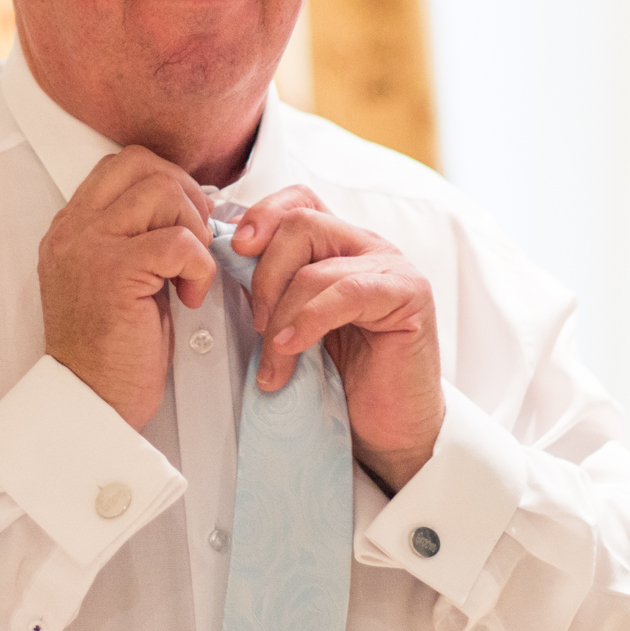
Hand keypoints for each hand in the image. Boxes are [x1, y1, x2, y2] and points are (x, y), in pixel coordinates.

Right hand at [39, 147, 215, 431]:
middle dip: (185, 195)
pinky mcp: (114, 274)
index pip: (121, 165)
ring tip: (189, 273)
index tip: (183, 225)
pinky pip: (178, 242)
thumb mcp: (116, 279)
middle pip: (142, 163)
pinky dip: (198, 267)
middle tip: (195, 242)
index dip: (166, 182)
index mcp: (70, 228)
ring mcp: (88, 247)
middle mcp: (72, 230)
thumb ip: (135, 237)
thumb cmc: (111, 350)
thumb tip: (191, 206)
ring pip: (162, 191)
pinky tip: (188, 298)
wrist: (88, 403)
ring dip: (193, 229)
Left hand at [233, 187, 443, 492]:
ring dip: (283, 316)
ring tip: (275, 362)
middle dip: (264, 274)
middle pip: (300, 223)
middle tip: (257, 324)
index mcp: (338, 246)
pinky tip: (292, 349)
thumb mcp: (293, 325)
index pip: (298, 201)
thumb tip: (220, 263)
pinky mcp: (409, 294)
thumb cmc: (341, 379)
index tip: (232, 250)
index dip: (262, 214)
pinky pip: (347, 292)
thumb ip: (271, 291)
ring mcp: (391, 267)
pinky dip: (309, 321)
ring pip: (316, 265)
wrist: (388, 429)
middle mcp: (366, 246)